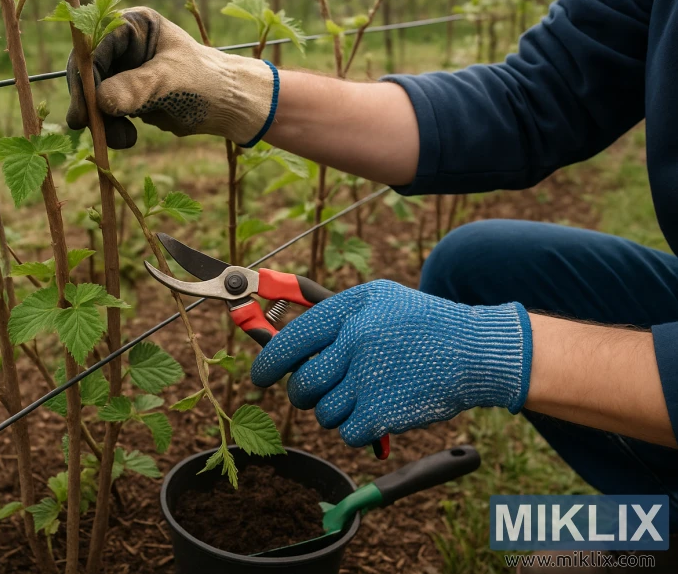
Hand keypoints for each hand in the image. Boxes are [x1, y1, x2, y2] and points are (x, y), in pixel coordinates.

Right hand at [66, 7, 278, 148]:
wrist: (227, 106)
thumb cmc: (206, 81)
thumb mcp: (172, 81)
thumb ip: (138, 87)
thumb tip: (101, 100)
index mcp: (134, 25)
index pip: (95, 46)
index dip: (85, 76)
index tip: (86, 107)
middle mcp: (123, 45)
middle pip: (88, 71)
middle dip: (89, 101)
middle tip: (86, 127)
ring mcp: (123, 71)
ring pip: (94, 96)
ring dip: (101, 121)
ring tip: (123, 140)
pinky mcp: (126, 95)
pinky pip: (106, 112)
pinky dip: (111, 128)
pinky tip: (126, 138)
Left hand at [250, 280, 532, 446]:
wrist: (475, 352)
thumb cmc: (422, 326)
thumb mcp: (378, 301)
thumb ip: (332, 317)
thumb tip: (284, 342)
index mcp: (351, 309)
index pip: (292, 340)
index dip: (269, 363)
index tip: (260, 377)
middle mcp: (356, 340)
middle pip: (303, 384)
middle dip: (306, 394)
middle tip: (319, 391)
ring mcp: (369, 377)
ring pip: (324, 412)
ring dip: (337, 411)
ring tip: (363, 394)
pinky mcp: (383, 411)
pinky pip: (346, 432)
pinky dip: (358, 428)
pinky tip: (377, 410)